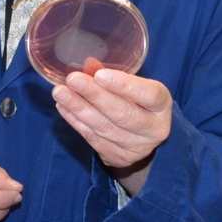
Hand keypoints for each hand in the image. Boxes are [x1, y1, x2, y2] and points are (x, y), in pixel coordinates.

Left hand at [53, 62, 171, 194]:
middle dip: (95, 96)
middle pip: (123, 114)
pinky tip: (63, 106)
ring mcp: (135, 146)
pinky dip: (75, 120)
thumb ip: (114, 76)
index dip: (124, 85)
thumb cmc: (138, 103)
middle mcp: (153, 129)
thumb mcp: (135, 87)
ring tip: (60, 92)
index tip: (100, 75)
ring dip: (78, 108)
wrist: (143, 138)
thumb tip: (88, 65)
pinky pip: (92, 137)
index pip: (149, 95)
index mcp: (162, 106)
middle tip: (73, 79)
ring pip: (103, 127)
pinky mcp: (117, 156)